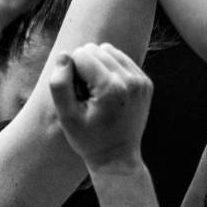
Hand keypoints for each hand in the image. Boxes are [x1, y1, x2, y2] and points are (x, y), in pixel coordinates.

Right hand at [47, 42, 152, 171]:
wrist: (118, 157)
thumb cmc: (88, 139)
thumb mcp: (66, 117)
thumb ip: (59, 84)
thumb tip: (65, 54)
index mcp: (111, 88)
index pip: (81, 54)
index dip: (72, 73)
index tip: (77, 97)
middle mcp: (130, 80)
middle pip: (95, 49)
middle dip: (85, 67)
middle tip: (86, 96)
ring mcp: (141, 80)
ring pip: (108, 50)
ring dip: (98, 65)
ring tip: (97, 93)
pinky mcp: (146, 82)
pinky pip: (121, 59)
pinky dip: (111, 69)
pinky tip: (108, 91)